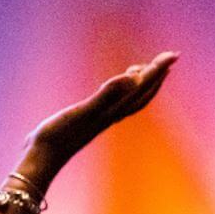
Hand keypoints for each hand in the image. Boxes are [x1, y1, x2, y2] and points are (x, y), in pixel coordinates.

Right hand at [23, 51, 178, 178]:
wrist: (41, 158)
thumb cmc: (58, 135)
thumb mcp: (82, 111)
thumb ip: (106, 95)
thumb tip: (132, 78)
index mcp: (112, 110)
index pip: (141, 87)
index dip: (157, 70)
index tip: (173, 55)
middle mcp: (110, 114)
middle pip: (141, 94)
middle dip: (156, 75)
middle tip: (170, 56)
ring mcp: (99, 118)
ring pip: (128, 99)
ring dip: (141, 84)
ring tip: (145, 70)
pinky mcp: (86, 121)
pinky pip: (112, 104)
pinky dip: (119, 92)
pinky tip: (113, 88)